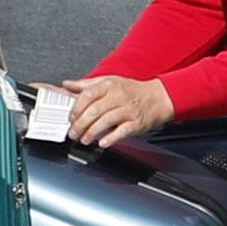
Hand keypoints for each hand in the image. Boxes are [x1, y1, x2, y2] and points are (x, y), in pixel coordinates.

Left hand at [68, 74, 182, 148]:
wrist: (159, 98)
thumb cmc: (132, 91)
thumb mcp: (110, 82)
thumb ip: (87, 84)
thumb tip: (67, 85)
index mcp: (110, 85)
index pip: (88, 95)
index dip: (77, 108)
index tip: (71, 118)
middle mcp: (119, 96)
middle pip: (95, 110)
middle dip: (81, 124)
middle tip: (74, 133)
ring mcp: (129, 110)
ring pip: (106, 121)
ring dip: (92, 133)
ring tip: (84, 140)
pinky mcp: (137, 122)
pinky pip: (122, 131)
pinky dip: (111, 138)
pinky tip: (103, 143)